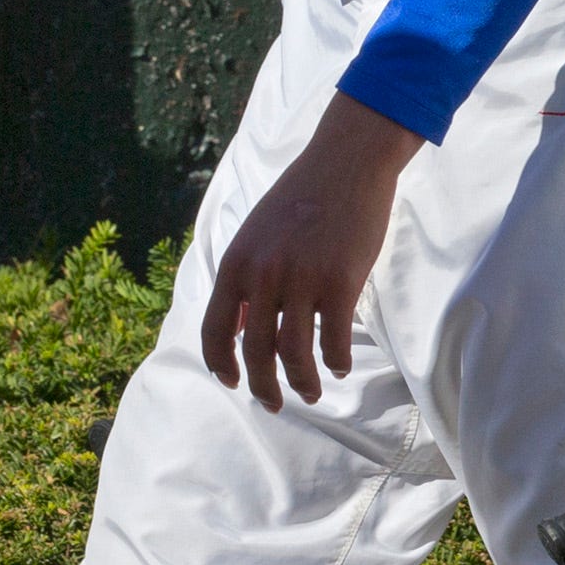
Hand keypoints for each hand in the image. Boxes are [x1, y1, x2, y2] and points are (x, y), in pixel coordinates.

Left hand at [200, 92, 424, 409]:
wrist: (348, 159)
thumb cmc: (304, 192)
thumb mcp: (258, 231)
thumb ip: (248, 274)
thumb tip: (242, 323)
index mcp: (237, 263)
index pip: (215, 330)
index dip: (222, 365)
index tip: (234, 383)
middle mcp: (264, 276)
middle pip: (256, 352)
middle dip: (264, 388)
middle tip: (274, 405)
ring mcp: (303, 280)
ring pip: (295, 354)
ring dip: (303, 382)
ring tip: (313, 393)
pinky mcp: (341, 282)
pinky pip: (334, 339)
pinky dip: (337, 360)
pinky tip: (340, 366)